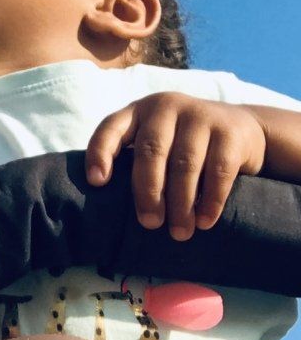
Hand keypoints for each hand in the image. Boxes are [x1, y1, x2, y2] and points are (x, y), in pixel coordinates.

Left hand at [86, 93, 266, 240]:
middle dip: (148, 191)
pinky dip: (211, 200)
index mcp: (140, 111)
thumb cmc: (185, 144)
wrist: (243, 128)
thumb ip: (137, 158)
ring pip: (185, 164)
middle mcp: (167, 108)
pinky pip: (218, 170)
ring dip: (181, 203)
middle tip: (150, 223)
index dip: (100, 153)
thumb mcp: (159, 140)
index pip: (111, 128)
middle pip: (151, 151)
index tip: (96, 182)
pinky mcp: (230, 132)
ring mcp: (200, 116)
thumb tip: (113, 206)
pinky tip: (204, 221)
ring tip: (179, 231)